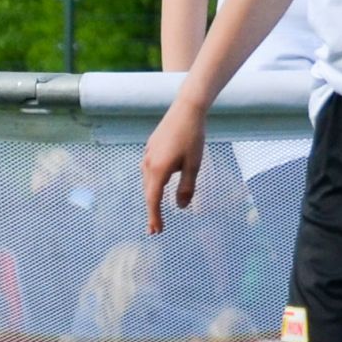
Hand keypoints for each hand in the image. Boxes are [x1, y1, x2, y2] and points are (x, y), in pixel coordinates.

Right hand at [141, 99, 206, 233]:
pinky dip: (152, 182)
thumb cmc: (193, 138)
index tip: (155, 231)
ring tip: (156, 210)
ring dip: (151, 197)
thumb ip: (186, 187)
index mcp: (158, 170)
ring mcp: (148, 155)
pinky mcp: (151, 147)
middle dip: (152, 211)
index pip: (153, 200)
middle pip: (148, 193)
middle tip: (156, 229)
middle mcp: (148, 164)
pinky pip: (149, 170)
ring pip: (147, 181)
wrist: (186, 110)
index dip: (154, 217)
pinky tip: (158, 184)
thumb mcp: (193, 165)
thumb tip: (180, 206)